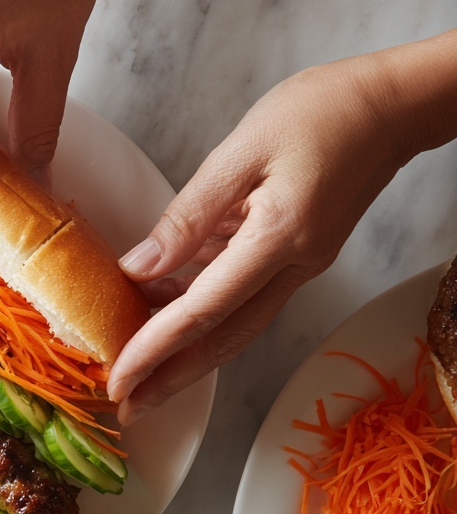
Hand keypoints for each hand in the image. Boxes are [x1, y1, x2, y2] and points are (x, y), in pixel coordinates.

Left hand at [107, 35, 456, 423]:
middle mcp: (293, 268)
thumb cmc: (322, 111)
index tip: (118, 378)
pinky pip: (243, 297)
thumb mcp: (242, 149)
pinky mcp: (296, 257)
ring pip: (233, 326)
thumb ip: (188, 216)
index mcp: (277, 240)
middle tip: (127, 407)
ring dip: (184, 354)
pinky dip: (202, 310)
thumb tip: (139, 267)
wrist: (393, 106)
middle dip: (170, 380)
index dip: (154, 348)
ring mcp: (298, 268)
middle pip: (222, 342)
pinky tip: (164, 306)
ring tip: (137, 371)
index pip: (202, 312)